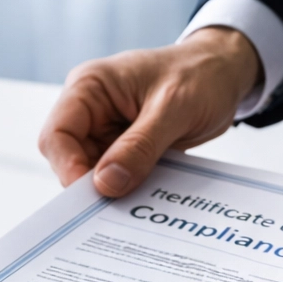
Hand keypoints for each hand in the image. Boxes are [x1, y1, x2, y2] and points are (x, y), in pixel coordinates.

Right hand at [39, 28, 261, 195]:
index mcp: (89, 87)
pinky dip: (129, 189)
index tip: (95, 194)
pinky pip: (116, 177)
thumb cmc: (201, 74)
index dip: (69, 168)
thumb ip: (140, 146)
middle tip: (118, 208)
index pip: (57, 134)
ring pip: (92, 174)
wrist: (225, 73)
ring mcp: (105, 131)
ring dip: (112, 191)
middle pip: (69, 159)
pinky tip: (146, 198)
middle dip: (91, 184)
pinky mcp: (123, 149)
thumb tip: (106, 184)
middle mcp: (90, 110)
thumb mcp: (174, 108)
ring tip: (137, 204)